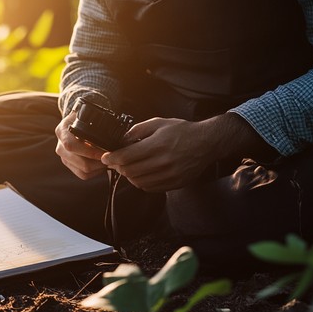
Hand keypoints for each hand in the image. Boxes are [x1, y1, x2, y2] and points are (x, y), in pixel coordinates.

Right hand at [55, 112, 107, 179]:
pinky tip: (102, 163)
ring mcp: (64, 158)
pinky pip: (83, 175)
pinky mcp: (70, 165)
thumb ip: (93, 119)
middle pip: (81, 163)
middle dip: (99, 162)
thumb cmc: (83, 117)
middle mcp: (60, 146)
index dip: (90, 151)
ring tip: (109, 160)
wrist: (75, 122)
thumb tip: (108, 128)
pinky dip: (96, 172)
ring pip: (83, 171)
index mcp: (62, 131)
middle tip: (112, 157)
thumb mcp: (85, 114)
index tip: (106, 151)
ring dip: (99, 168)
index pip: (72, 145)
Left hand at [100, 117, 215, 191]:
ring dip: (129, 176)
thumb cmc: (183, 131)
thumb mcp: (159, 123)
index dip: (112, 158)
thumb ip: (137, 130)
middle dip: (119, 167)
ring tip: (129, 167)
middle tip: (116, 162)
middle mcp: (164, 161)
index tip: (106, 158)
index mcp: (158, 145)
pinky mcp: (175, 183)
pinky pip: (150, 188)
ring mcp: (170, 174)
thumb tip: (121, 141)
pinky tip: (142, 174)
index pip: (126, 157)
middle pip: (130, 171)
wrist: (207, 142)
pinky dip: (141, 182)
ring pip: (138, 182)